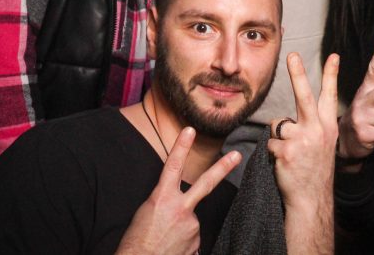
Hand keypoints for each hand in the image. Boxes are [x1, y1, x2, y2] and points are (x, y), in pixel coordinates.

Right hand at [116, 127, 240, 254]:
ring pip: (192, 219)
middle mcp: (180, 209)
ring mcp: (191, 226)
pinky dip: (183, 240)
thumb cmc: (136, 241)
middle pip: (206, 183)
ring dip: (182, 226)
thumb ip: (165, 202)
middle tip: (237, 155)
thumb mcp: (146, 212)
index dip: (182, 146)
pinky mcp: (197, 242)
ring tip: (166, 238)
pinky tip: (171, 246)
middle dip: (222, 167)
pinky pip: (192, 236)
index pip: (173, 166)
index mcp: (162, 198)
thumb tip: (178, 205)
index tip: (190, 130)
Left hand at [268, 52, 337, 254]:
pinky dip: (273, 152)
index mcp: (328, 126)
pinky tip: (284, 162)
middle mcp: (317, 130)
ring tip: (290, 152)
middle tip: (292, 54)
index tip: (334, 56)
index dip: (331, 75)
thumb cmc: (315, 168)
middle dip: (298, 73)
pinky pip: (270, 142)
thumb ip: (314, 124)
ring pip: (278, 124)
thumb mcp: (324, 143)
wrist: (311, 197)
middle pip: (305, 95)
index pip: (329, 96)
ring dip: (279, 138)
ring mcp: (302, 140)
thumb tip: (291, 115)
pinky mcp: (286, 151)